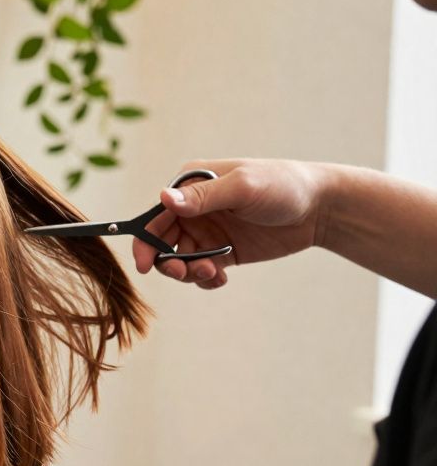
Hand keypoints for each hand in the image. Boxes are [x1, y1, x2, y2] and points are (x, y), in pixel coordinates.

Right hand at [133, 159, 328, 288]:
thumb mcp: (243, 188)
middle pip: (162, 241)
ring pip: (181, 260)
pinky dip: (204, 279)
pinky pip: (201, 270)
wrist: (320, 208)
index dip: (145, 240)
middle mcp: (194, 209)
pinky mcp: (223, 252)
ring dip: (189, 272)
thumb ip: (203, 197)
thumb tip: (163, 199)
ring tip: (212, 273)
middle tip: (183, 273)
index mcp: (191, 187)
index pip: (157, 214)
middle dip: (168, 261)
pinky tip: (220, 278)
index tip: (146, 265)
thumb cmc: (283, 185)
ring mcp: (208, 231)